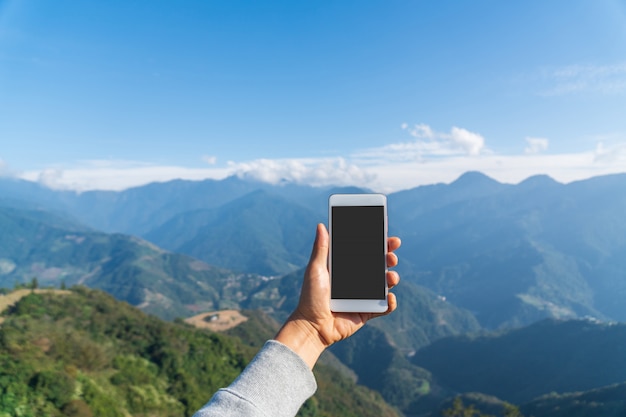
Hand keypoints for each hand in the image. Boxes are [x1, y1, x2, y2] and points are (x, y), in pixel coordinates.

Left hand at [275, 223, 400, 367]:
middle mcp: (357, 280)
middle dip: (389, 258)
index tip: (388, 237)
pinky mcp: (367, 312)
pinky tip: (389, 298)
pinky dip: (390, 303)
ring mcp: (364, 296)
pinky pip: (384, 307)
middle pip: (379, 265)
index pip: (366, 252)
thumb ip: (321, 249)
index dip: (379, 244)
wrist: (312, 326)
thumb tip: (321, 225)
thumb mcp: (315, 270)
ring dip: (392, 278)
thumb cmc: (310, 297)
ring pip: (385, 284)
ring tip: (391, 277)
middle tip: (391, 256)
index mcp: (346, 268)